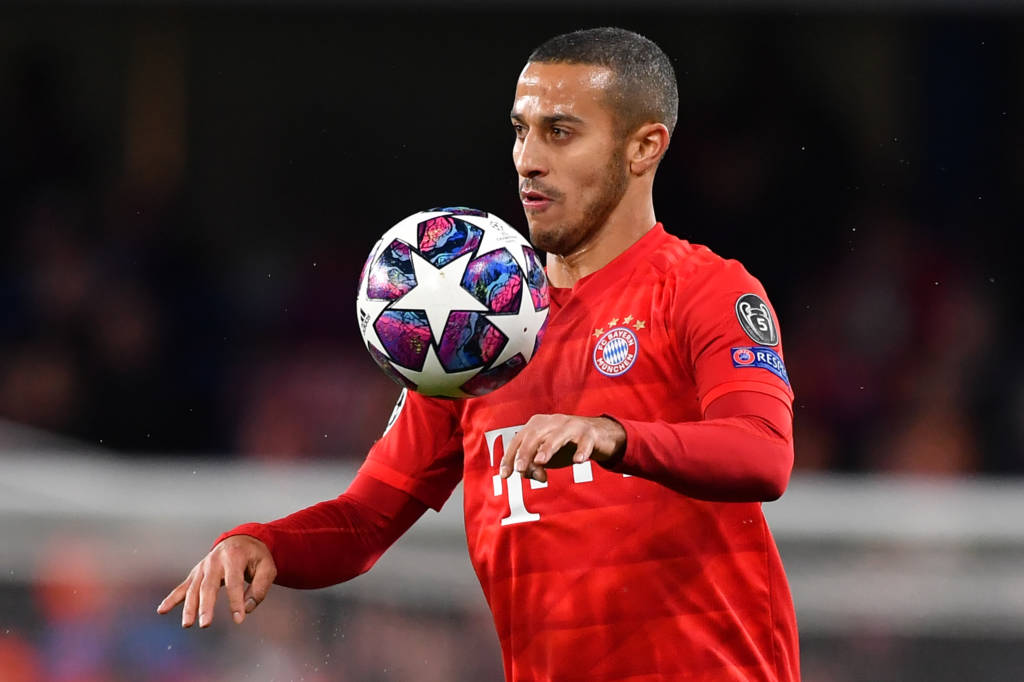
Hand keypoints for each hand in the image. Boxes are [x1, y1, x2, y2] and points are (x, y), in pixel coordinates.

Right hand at [156, 534, 276, 628]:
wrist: (241, 539)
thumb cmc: (256, 556)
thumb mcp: (267, 567)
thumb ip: (260, 588)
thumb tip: (247, 608)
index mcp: (234, 557)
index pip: (234, 582)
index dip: (236, 601)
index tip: (239, 619)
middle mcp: (215, 560)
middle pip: (208, 586)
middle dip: (206, 606)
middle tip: (205, 624)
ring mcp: (203, 566)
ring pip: (193, 588)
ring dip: (189, 607)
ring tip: (187, 624)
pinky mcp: (196, 573)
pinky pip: (183, 586)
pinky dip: (172, 598)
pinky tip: (162, 610)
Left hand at [499, 414, 625, 482]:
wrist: (598, 435)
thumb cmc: (568, 444)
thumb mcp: (547, 456)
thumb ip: (533, 465)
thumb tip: (526, 474)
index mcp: (538, 425)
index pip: (519, 440)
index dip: (510, 457)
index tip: (504, 474)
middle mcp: (553, 422)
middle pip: (534, 435)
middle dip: (525, 452)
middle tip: (519, 468)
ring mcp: (572, 426)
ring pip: (557, 435)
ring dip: (547, 448)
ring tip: (540, 461)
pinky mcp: (589, 434)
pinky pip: (584, 442)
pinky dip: (581, 451)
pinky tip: (578, 461)